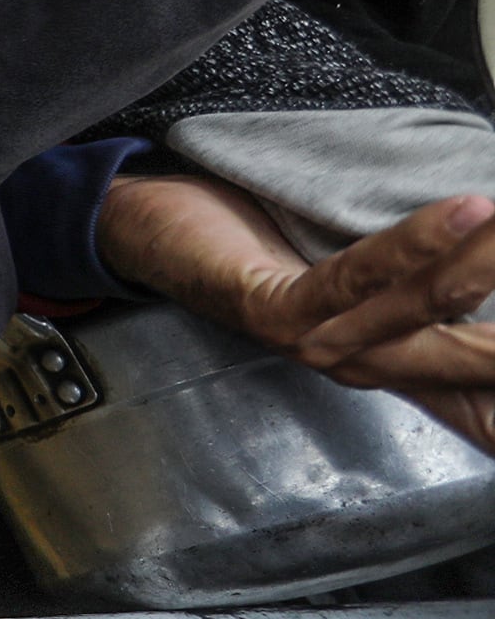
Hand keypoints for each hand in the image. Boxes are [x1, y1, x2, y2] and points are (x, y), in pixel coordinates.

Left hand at [100, 175, 494, 451]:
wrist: (157, 227)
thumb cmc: (281, 239)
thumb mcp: (386, 269)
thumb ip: (449, 287)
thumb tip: (492, 238)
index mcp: (410, 367)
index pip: (493, 408)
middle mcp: (374, 370)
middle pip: (483, 365)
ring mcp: (326, 346)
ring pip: (434, 313)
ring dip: (493, 264)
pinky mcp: (280, 308)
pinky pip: (361, 278)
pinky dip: (419, 244)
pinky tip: (472, 210)